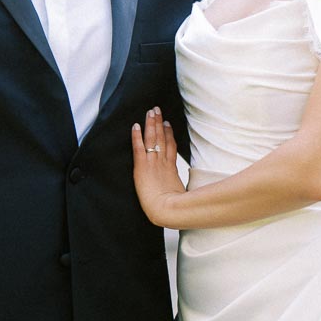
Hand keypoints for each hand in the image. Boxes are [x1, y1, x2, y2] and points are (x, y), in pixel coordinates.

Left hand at [132, 107, 184, 225]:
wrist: (166, 210)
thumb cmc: (173, 208)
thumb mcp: (180, 195)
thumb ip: (180, 188)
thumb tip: (185, 191)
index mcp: (171, 168)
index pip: (170, 146)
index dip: (168, 134)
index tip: (167, 123)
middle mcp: (162, 162)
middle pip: (161, 137)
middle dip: (158, 123)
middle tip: (157, 109)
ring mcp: (152, 163)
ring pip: (152, 138)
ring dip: (150, 124)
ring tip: (150, 111)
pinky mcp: (142, 166)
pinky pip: (138, 147)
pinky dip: (137, 136)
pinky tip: (135, 126)